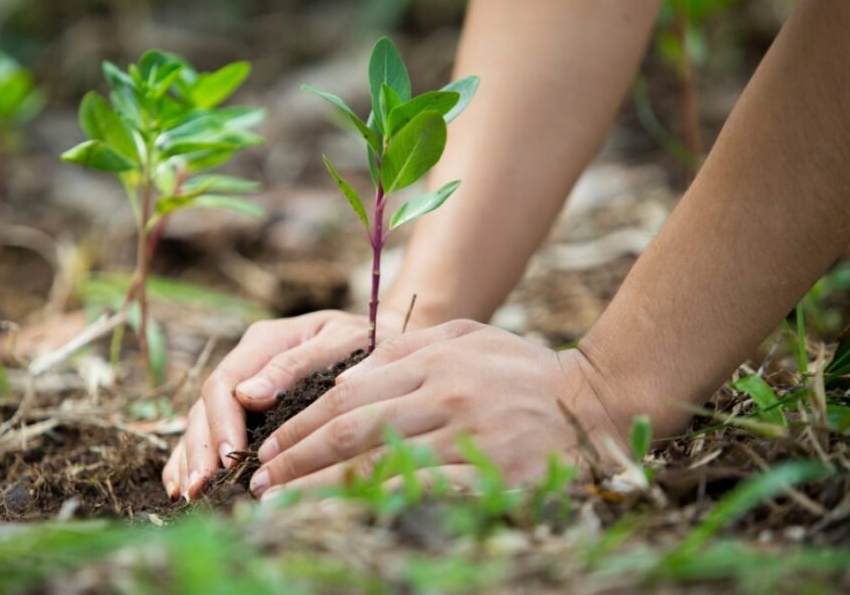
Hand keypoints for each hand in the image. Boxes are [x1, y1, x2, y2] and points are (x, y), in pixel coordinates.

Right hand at [162, 309, 403, 500]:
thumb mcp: (341, 342)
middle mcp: (247, 362)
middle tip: (201, 488)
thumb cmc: (370, 343)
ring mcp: (245, 384)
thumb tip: (248, 396)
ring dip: (191, 457)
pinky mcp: (248, 407)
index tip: (229, 458)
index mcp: (265, 341)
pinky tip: (182, 486)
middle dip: (201, 448)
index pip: (226, 382)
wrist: (387, 343)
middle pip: (206, 405)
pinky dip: (193, 456)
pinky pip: (211, 431)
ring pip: (201, 420)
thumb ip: (296, 364)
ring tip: (189, 494)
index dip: (222, 422)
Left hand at [247, 320, 632, 498]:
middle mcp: (445, 393)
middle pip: (351, 431)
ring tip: (282, 508)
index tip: (268, 449)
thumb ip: (405, 351)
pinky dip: (376, 509)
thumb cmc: (523, 369)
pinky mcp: (492, 474)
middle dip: (296, 460)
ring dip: (321, 491)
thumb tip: (345, 378)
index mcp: (433, 359)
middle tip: (259, 483)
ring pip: (378, 466)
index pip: (347, 395)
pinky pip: (422, 495)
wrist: (598, 401)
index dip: (300, 426)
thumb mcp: (466, 336)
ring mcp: (469, 434)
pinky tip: (347, 522)